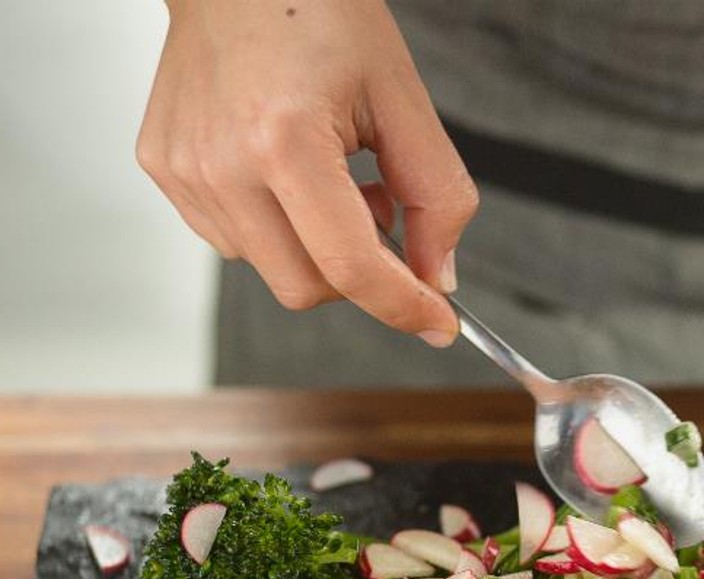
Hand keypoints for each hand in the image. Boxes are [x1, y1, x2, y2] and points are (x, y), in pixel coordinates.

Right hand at [137, 0, 474, 345]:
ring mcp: (183, 169)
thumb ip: (435, 196)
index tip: (438, 322)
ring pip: (271, 270)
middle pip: (306, 288)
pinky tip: (287, 172)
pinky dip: (277, 226)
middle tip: (381, 209)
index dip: (404, 306)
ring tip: (332, 178)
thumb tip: (438, 277)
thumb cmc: (317, 10)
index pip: (351, 268)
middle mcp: (221, 162)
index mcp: (283, 139)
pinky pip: (235, 240)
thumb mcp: (402, 99)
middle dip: (359, 273)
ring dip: (317, 247)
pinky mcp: (164, 169)